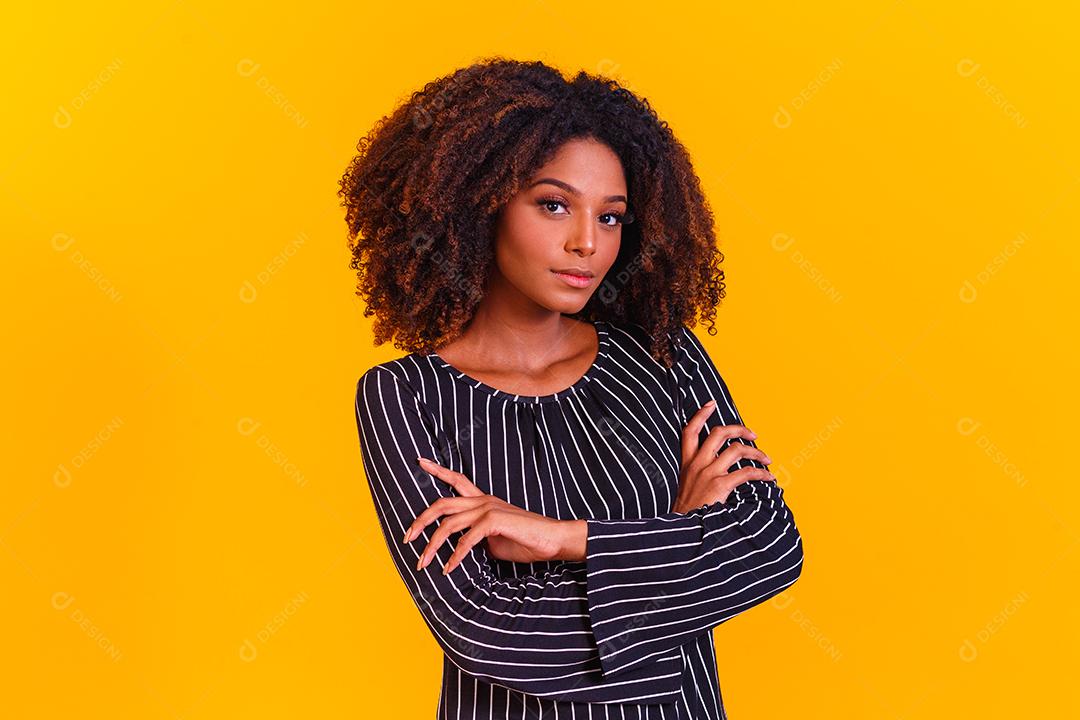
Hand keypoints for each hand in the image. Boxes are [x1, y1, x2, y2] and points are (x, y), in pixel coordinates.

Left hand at [404, 457, 576, 574]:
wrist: (553, 540)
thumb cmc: (527, 541)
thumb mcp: (494, 540)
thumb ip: (476, 538)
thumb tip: (461, 547)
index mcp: (483, 501)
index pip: (457, 480)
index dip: (438, 470)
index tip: (420, 461)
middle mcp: (483, 501)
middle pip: (441, 504)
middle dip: (420, 520)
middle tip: (407, 538)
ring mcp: (488, 509)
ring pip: (448, 524)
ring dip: (432, 546)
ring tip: (423, 563)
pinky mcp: (494, 521)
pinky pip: (465, 540)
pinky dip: (455, 557)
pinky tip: (449, 569)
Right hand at [673, 401, 775, 513]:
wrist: (683, 531)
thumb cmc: (688, 513)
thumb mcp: (686, 487)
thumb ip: (698, 474)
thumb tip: (720, 467)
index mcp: (687, 463)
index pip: (689, 431)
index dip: (700, 414)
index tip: (711, 404)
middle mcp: (697, 464)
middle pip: (718, 433)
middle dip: (739, 429)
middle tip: (753, 434)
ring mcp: (708, 473)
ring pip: (736, 449)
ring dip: (756, 452)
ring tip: (766, 458)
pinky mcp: (720, 485)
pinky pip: (747, 472)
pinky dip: (762, 473)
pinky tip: (769, 478)